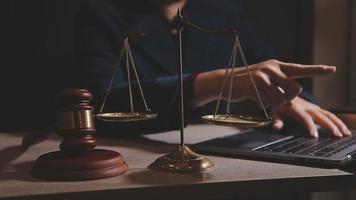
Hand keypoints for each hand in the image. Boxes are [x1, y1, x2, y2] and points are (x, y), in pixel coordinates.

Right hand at [192, 59, 335, 107]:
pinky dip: (263, 105)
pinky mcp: (254, 87)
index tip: (333, 69)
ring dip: (275, 103)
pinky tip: (254, 97)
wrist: (224, 81)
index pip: (300, 68)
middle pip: (294, 89)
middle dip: (288, 98)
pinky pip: (267, 103)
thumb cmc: (247, 82)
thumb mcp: (265, 77)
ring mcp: (262, 77)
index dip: (317, 70)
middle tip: (275, 97)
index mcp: (276, 65)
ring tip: (263, 97)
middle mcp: (271, 68)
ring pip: (282, 99)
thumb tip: (293, 95)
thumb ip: (280, 82)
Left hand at [271, 96, 350, 137]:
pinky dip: (338, 122)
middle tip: (337, 136)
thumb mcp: (274, 111)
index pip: (304, 118)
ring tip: (344, 134)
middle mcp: (307, 107)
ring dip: (337, 124)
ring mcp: (314, 108)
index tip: (315, 136)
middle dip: (329, 126)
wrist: (282, 89)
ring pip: (328, 115)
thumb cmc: (278, 103)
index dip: (310, 126)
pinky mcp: (317, 109)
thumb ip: (276, 120)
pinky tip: (345, 131)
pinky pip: (330, 115)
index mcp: (296, 108)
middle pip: (320, 117)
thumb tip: (276, 128)